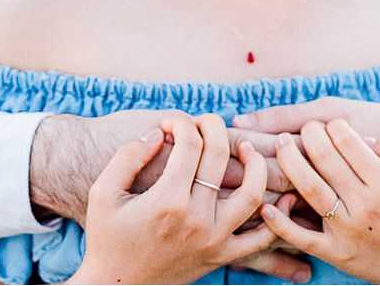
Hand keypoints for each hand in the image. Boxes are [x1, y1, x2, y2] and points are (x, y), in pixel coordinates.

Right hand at [30, 111, 294, 224]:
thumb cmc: (106, 237)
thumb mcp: (105, 191)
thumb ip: (129, 155)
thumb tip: (158, 132)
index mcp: (167, 200)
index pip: (190, 142)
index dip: (181, 122)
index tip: (170, 122)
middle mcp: (196, 219)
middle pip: (220, 156)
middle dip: (213, 127)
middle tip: (204, 122)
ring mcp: (213, 240)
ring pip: (252, 194)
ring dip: (255, 163)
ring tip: (244, 147)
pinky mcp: (221, 257)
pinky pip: (259, 238)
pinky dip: (274, 217)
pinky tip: (273, 195)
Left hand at [259, 119, 379, 284]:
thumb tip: (364, 138)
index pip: (349, 142)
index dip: (334, 126)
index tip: (331, 124)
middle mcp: (365, 206)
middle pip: (325, 159)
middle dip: (309, 134)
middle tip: (304, 128)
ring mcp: (347, 230)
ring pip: (309, 188)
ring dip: (289, 160)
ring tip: (281, 143)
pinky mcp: (335, 253)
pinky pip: (302, 237)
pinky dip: (280, 222)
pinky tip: (267, 203)